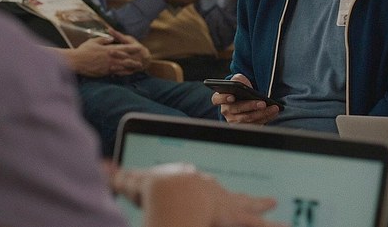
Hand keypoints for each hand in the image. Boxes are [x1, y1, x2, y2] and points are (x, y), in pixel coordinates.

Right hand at [61, 29, 148, 76]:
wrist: (76, 61)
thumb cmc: (83, 51)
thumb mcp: (93, 42)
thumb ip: (103, 40)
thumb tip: (110, 39)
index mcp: (108, 49)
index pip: (123, 47)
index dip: (132, 48)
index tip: (139, 47)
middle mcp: (110, 57)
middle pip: (125, 58)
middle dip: (134, 59)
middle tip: (143, 60)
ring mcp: (108, 65)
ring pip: (122, 66)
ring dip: (131, 67)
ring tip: (138, 68)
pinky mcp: (104, 72)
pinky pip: (116, 72)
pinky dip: (122, 73)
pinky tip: (127, 73)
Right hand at [109, 162, 285, 226]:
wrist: (169, 192)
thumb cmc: (153, 187)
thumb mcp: (135, 183)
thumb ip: (121, 177)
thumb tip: (102, 166)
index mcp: (195, 188)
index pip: (211, 191)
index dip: (221, 194)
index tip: (227, 195)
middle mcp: (215, 195)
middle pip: (239, 201)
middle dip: (254, 203)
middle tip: (272, 202)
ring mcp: (226, 206)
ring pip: (251, 212)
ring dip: (265, 216)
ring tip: (283, 219)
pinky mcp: (231, 215)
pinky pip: (253, 222)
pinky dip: (268, 224)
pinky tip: (285, 225)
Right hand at [211, 74, 280, 124]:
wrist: (246, 97)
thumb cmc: (240, 88)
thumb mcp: (238, 80)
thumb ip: (238, 79)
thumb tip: (242, 84)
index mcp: (220, 98)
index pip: (217, 99)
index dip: (223, 98)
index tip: (232, 97)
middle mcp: (226, 110)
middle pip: (237, 110)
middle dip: (251, 106)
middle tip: (263, 103)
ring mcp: (234, 120)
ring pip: (248, 119)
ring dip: (262, 114)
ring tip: (273, 108)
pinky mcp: (245, 126)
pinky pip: (255, 124)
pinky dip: (266, 118)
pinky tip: (273, 113)